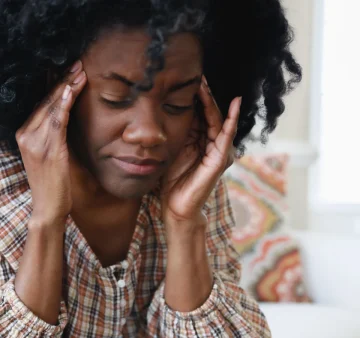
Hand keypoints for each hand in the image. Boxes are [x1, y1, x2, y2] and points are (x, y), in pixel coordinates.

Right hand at [15, 60, 86, 225]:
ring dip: (67, 87)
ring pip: (51, 107)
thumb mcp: (47, 154)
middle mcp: (25, 136)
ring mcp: (35, 143)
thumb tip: (65, 116)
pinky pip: (57, 122)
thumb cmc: (52, 183)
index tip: (69, 70)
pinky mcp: (48, 150)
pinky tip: (72, 90)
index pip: (40, 104)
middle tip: (78, 63)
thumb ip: (51, 135)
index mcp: (23, 134)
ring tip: (80, 72)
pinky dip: (64, 104)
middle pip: (45, 101)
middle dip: (62, 80)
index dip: (55, 85)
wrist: (48, 209)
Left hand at [161, 75, 240, 227]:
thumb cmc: (171, 180)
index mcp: (199, 139)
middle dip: (205, 94)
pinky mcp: (219, 160)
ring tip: (207, 84)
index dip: (196, 96)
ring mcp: (218, 151)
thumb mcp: (170, 148)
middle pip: (210, 113)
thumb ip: (174, 131)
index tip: (189, 77)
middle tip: (200, 74)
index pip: (200, 113)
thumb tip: (162, 108)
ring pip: (218, 121)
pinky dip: (231, 120)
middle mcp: (212, 143)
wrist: (175, 206)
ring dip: (213, 102)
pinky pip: (226, 137)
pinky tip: (234, 105)